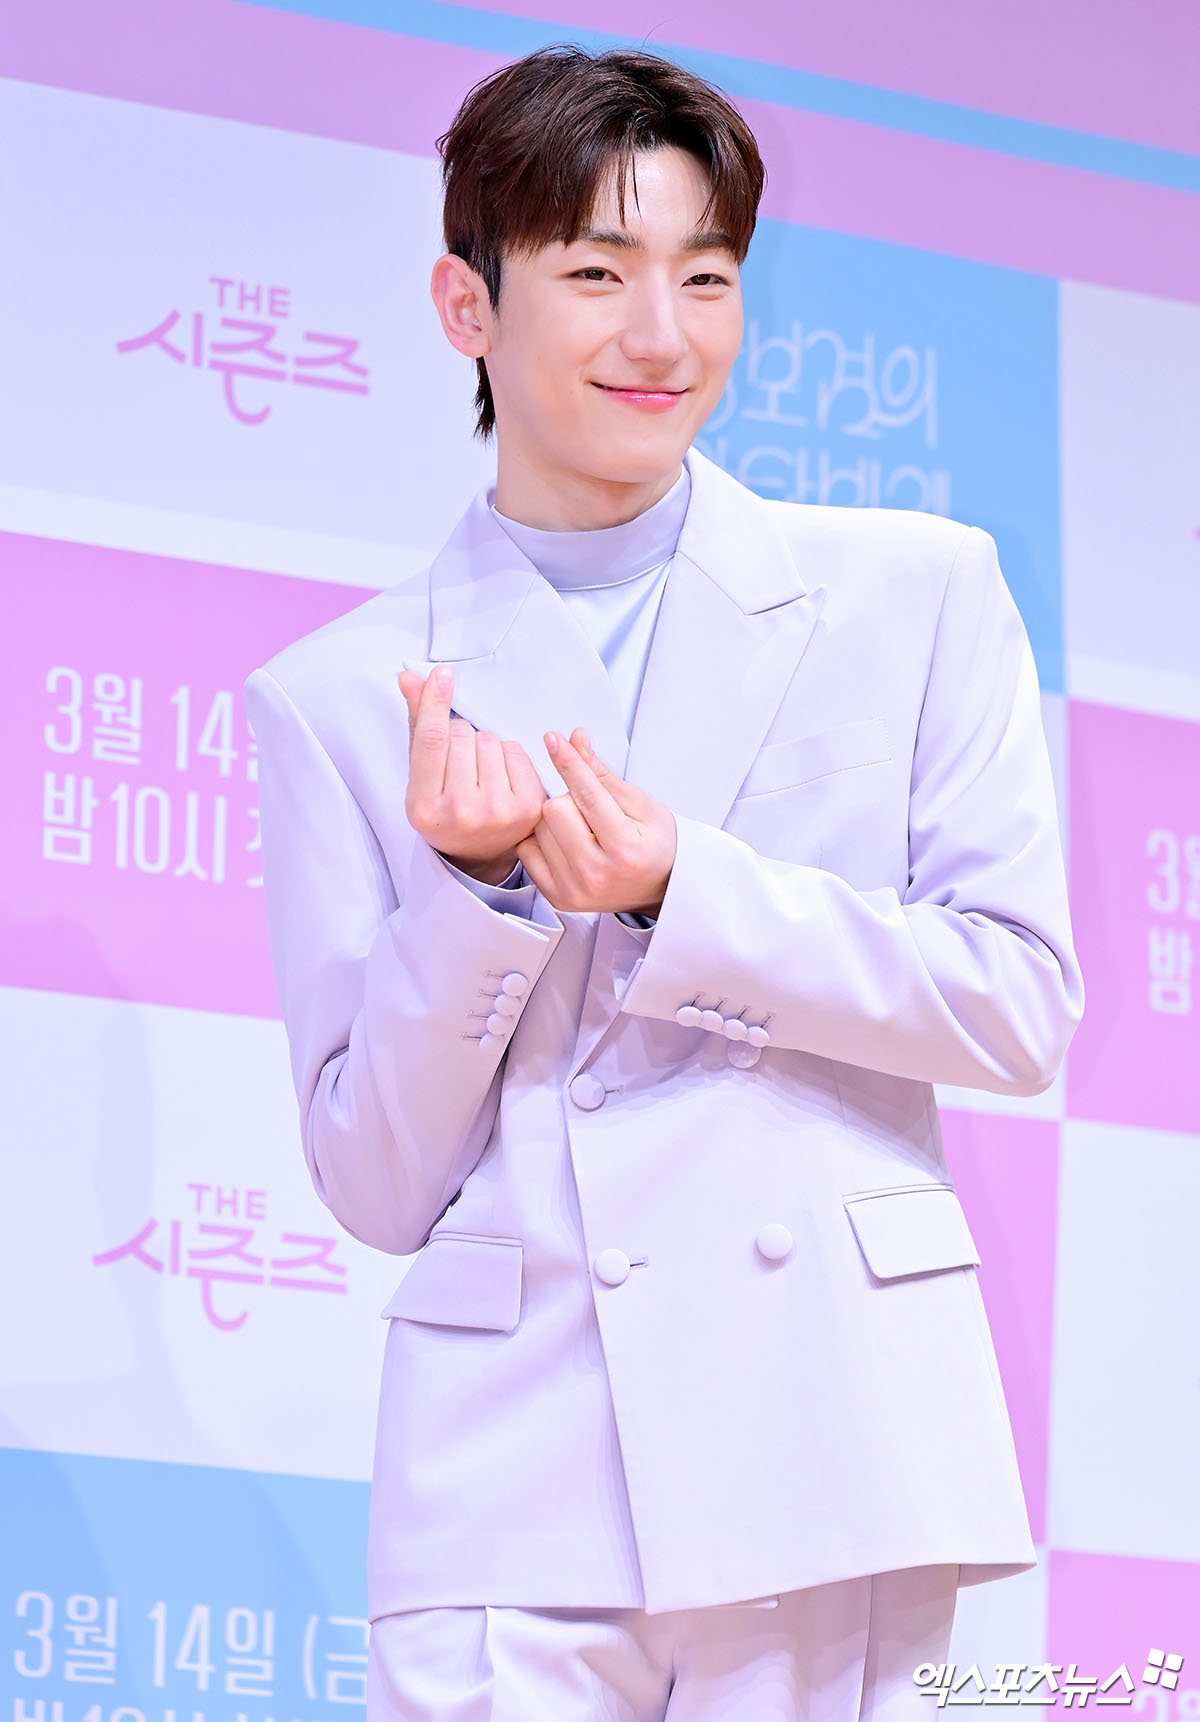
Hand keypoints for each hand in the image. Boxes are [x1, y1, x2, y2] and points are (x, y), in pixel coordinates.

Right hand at [399, 666, 544, 884]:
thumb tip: (410, 678)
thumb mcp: (421, 776)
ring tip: (479, 774)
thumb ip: (418, 725)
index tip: (442, 675)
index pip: (431, 741)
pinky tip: (501, 778)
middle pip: (462, 735)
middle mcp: (459, 812)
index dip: (436, 703)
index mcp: (424, 807)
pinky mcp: (527, 808)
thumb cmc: (446, 807)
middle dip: (460, 737)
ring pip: (490, 740)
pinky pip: (515, 750)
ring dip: (484, 746)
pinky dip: (508, 756)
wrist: (479, 852)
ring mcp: (496, 813)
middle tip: (460, 765)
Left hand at [515, 728, 675, 915]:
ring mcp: (574, 889)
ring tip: (581, 829)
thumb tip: (575, 741)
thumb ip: (602, 774)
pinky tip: (564, 842)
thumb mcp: (641, 804)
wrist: (660, 887)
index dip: (570, 763)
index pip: (588, 795)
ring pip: (539, 828)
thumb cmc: (654, 845)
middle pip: (555, 810)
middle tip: (589, 810)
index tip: (555, 741)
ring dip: (555, 820)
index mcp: (624, 849)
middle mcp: (596, 873)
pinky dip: (541, 840)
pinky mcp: (557, 897)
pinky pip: (527, 851)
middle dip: (570, 800)